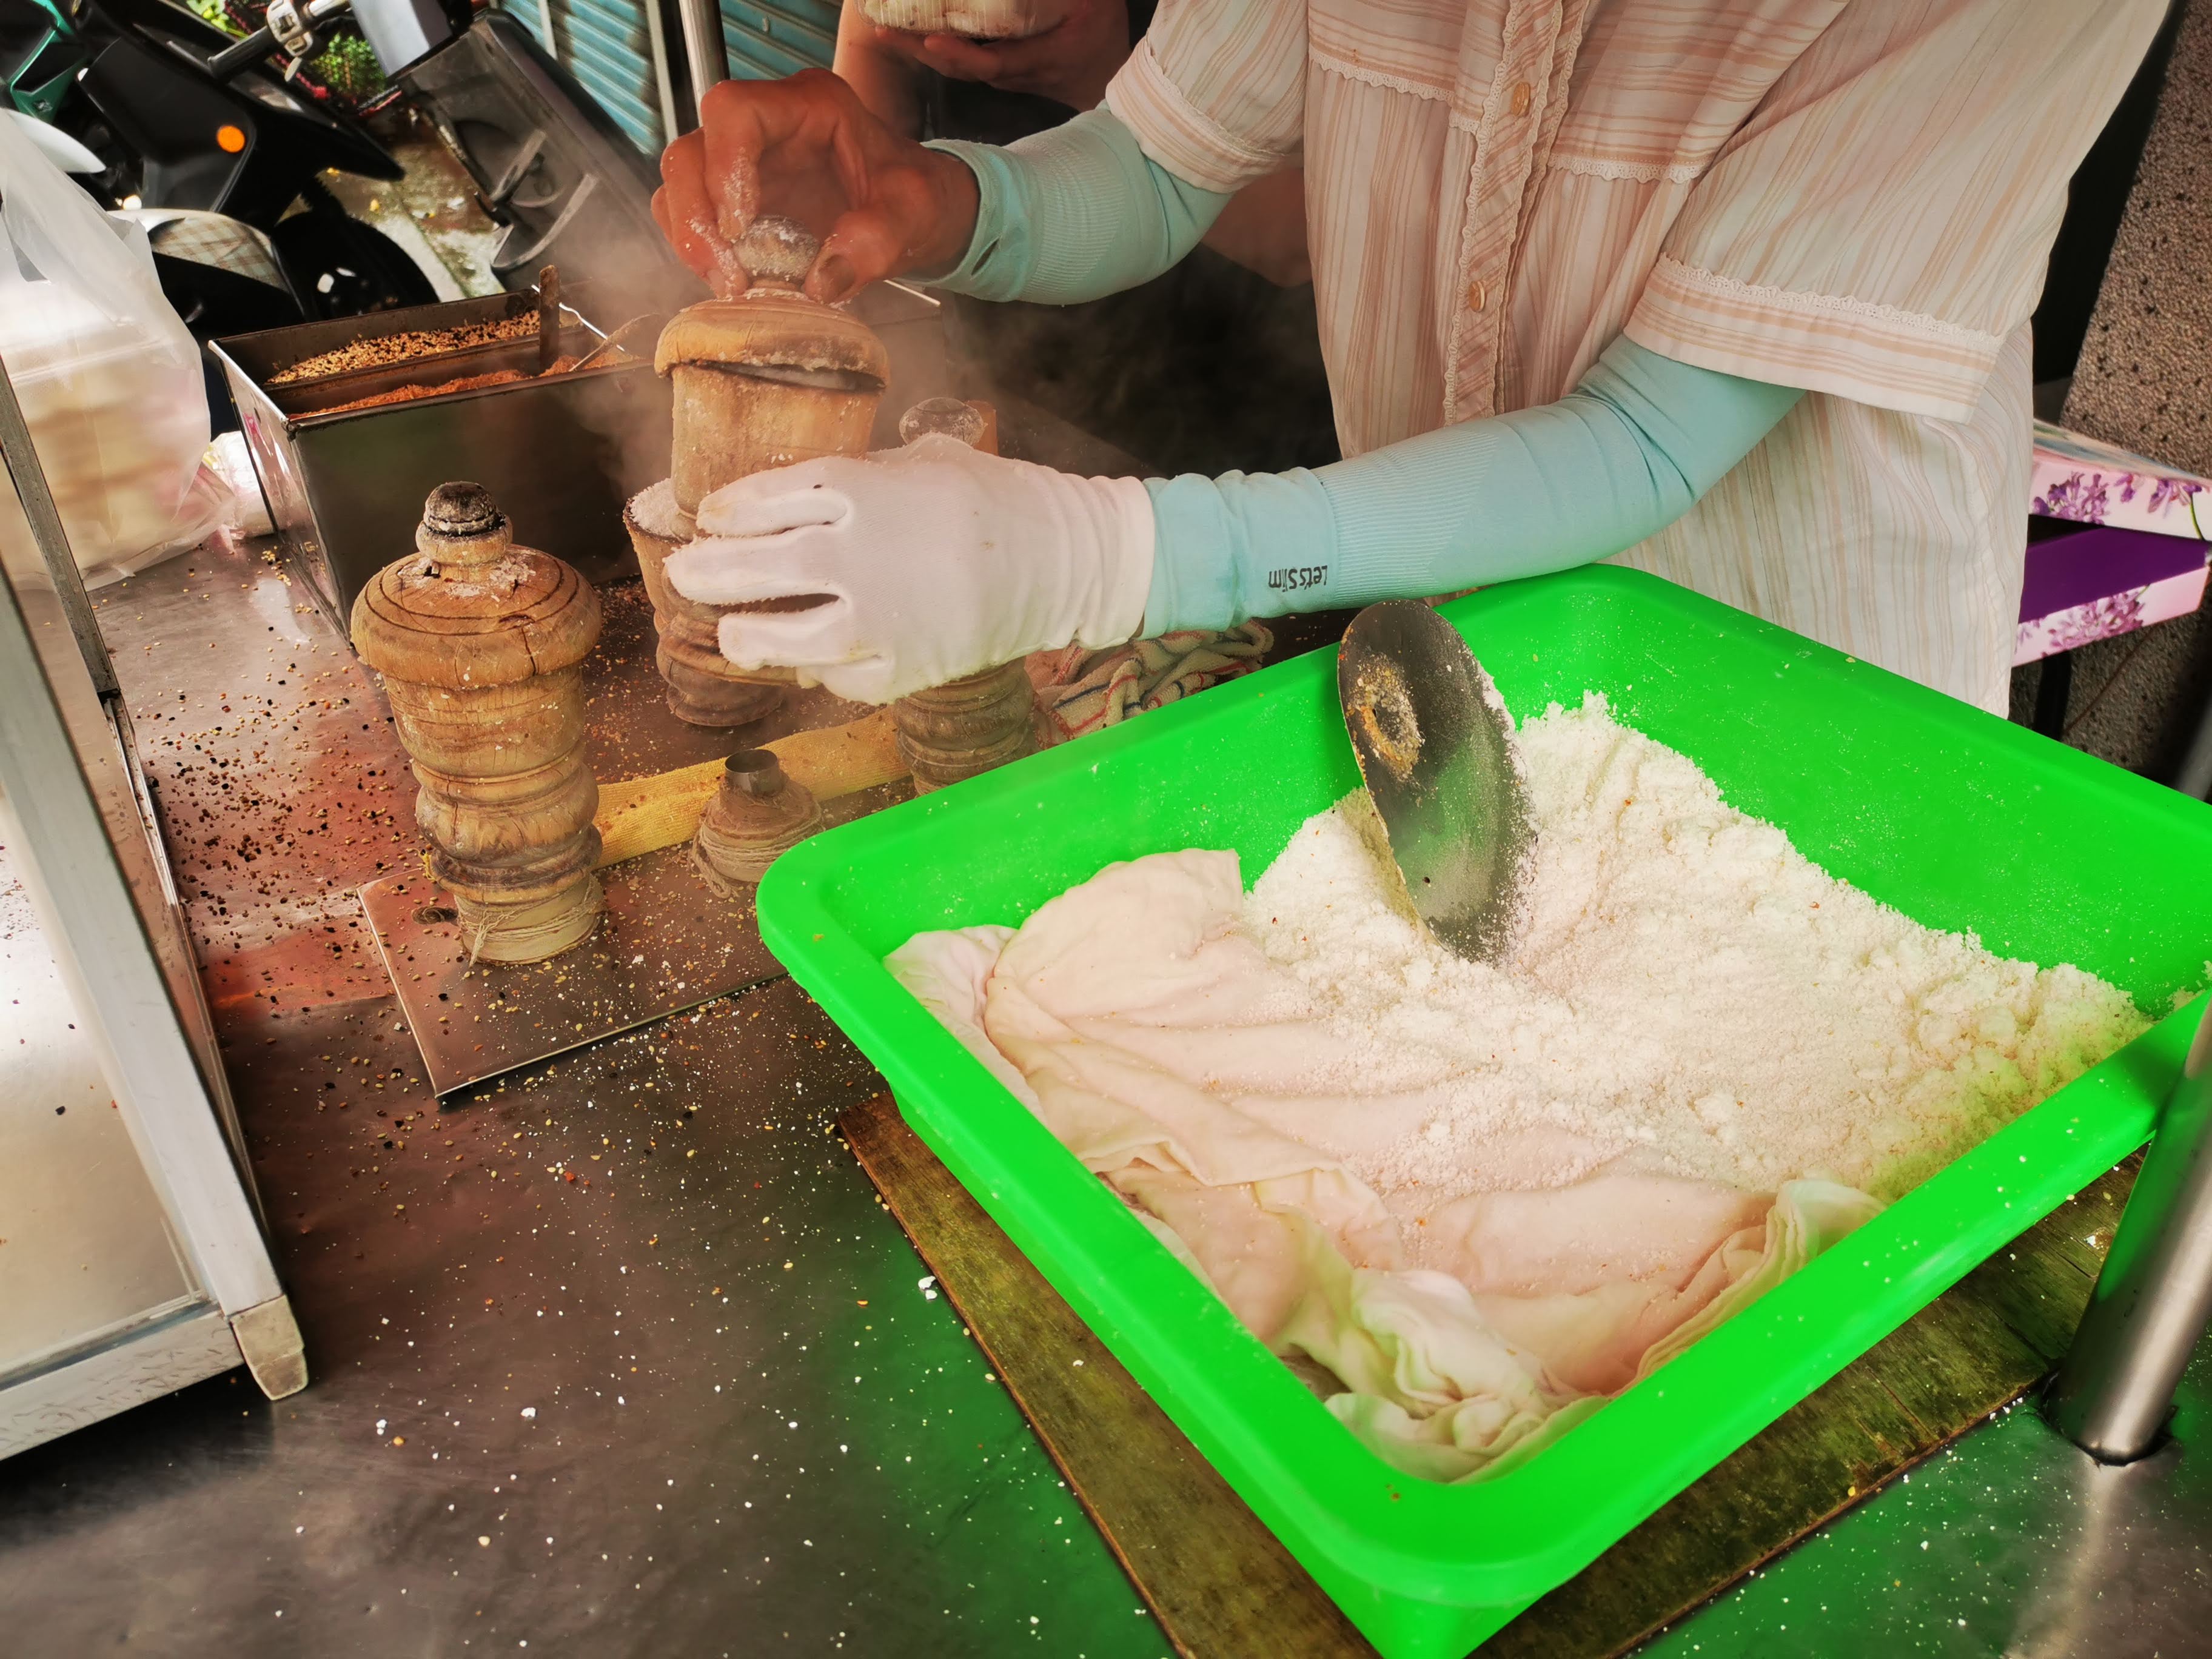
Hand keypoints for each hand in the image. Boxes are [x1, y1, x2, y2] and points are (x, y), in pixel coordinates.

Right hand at [652, 69, 979, 302]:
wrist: (918, 214)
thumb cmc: (917, 197)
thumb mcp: (914, 214)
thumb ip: (877, 242)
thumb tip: (821, 282)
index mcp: (810, 106)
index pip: (736, 111)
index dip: (724, 166)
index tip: (740, 226)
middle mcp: (766, 127)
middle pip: (692, 152)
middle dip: (698, 218)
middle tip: (731, 275)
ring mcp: (744, 163)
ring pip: (680, 186)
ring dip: (692, 240)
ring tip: (733, 284)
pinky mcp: (735, 201)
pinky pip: (691, 219)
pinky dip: (701, 253)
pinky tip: (735, 281)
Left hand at [662, 435, 1154, 703]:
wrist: (1065, 559)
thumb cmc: (994, 498)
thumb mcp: (924, 459)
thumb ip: (860, 474)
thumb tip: (796, 497)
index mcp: (864, 491)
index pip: (770, 498)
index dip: (730, 511)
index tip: (710, 518)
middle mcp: (863, 555)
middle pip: (764, 565)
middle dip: (713, 571)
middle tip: (685, 575)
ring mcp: (883, 619)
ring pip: (789, 636)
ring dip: (749, 636)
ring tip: (731, 634)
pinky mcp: (906, 668)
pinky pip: (842, 679)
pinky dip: (819, 672)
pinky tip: (804, 663)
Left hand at [871, 0, 1132, 110]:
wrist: (1107, 76)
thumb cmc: (1100, 34)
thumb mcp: (1090, 2)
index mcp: (1037, 58)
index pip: (989, 61)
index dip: (958, 53)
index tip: (930, 39)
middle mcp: (1012, 73)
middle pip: (959, 66)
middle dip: (919, 48)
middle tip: (884, 28)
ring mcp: (1002, 74)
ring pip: (955, 64)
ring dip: (920, 46)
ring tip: (886, 26)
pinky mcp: (997, 70)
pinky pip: (960, 59)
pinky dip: (935, 43)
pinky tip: (913, 27)